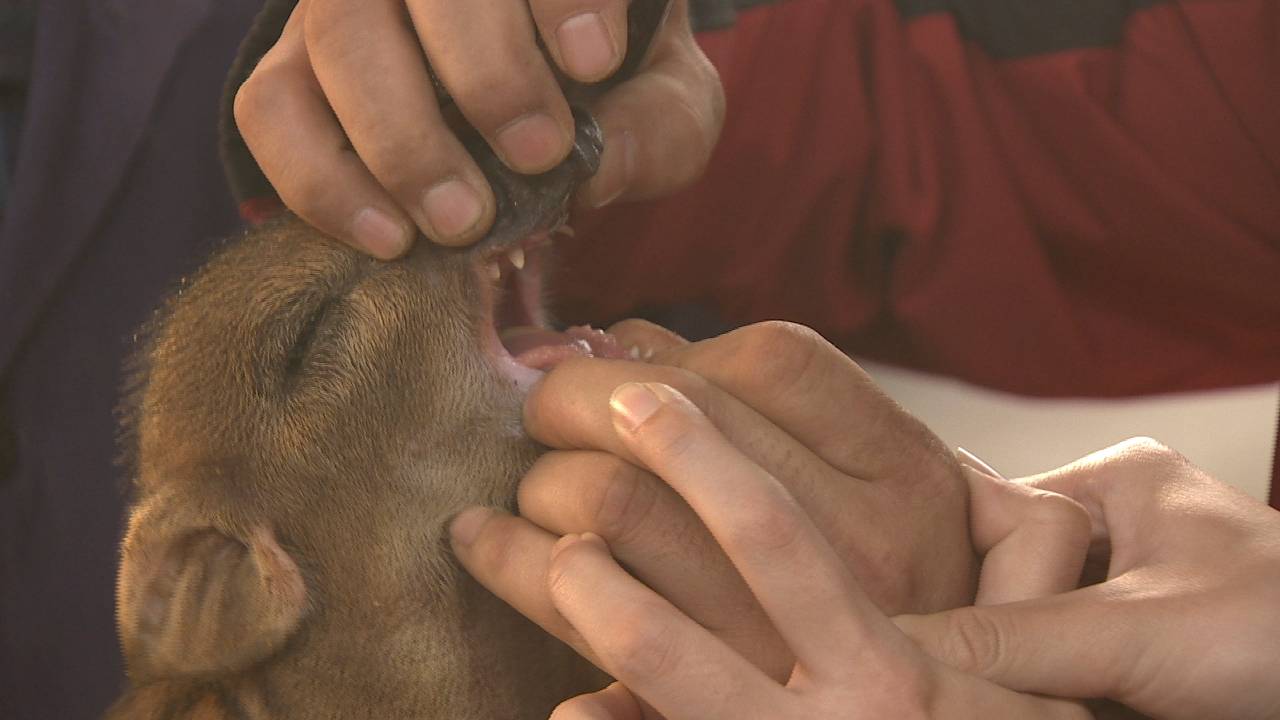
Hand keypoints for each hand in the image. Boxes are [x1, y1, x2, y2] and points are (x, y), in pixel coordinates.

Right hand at [234, 0, 722, 256]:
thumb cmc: (612, 93)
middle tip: (537, 155)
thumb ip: (652, 126)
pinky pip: (270, 110)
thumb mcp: (663, 105)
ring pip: (339, 33)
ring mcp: (345, 6)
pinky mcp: (292, 70)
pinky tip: (390, 240)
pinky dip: (321, 181)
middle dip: (485, 71)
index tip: (594, 63)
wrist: (545, 108)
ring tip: (463, 222)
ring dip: (403, 136)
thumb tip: (595, 171)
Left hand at [450, 321, 976, 681]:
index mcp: (909, 478)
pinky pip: (600, 637)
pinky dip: (526, 583)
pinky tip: (493, 554)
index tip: (605, 362)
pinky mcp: (734, 709)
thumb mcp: (909, 493)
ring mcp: (794, 635)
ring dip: (538, 485)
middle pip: (678, 417)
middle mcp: (862, 551)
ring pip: (616, 511)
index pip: (769, 359)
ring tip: (515, 494)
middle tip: (537, 414)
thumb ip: (802, 418)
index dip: (663, 348)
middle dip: (576, 399)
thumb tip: (623, 344)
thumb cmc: (920, 592)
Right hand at [897, 438, 1279, 719]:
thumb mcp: (1136, 631)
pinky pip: (1063, 669)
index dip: (938, 567)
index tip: (900, 619)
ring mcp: (1128, 598)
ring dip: (1016, 671)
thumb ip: (1012, 640)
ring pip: (1029, 634)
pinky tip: (1037, 702)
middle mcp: (1113, 530)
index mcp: (1110, 483)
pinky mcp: (1141, 654)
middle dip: (986, 633)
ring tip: (1009, 692)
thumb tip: (897, 652)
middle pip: (1003, 582)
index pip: (984, 514)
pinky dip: (1045, 693)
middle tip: (958, 676)